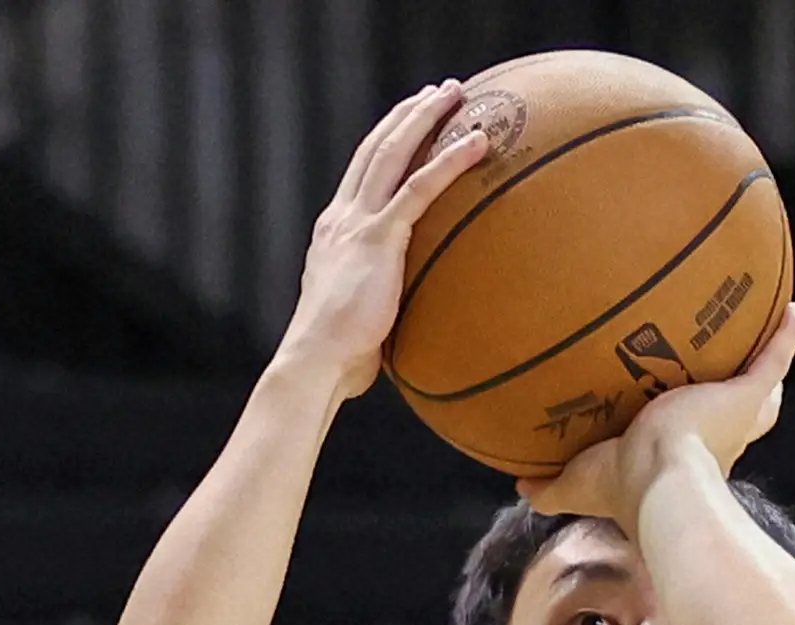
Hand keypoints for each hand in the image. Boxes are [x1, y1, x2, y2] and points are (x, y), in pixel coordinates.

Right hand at [277, 81, 487, 398]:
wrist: (316, 361)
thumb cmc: (338, 358)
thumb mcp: (358, 319)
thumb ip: (378, 304)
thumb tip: (401, 323)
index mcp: (333, 233)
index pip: (360, 175)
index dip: (384, 143)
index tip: (406, 123)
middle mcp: (341, 218)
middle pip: (375, 149)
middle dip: (407, 116)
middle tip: (437, 93)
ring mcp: (358, 224)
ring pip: (393, 152)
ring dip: (426, 117)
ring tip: (456, 94)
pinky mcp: (379, 239)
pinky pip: (419, 188)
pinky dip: (449, 160)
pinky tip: (478, 143)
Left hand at [518, 303, 794, 530]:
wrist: (659, 483)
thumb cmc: (621, 487)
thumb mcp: (577, 486)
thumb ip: (549, 488)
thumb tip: (520, 487)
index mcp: (678, 458)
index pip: (688, 445)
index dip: (687, 435)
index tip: (677, 419)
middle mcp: (713, 440)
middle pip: (733, 420)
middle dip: (733, 404)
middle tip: (728, 379)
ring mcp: (733, 417)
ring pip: (760, 391)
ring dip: (766, 365)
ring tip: (770, 332)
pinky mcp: (745, 397)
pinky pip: (775, 359)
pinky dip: (786, 338)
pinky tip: (792, 310)